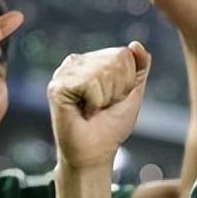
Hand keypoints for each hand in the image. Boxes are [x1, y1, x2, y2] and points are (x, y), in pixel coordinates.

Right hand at [48, 42, 151, 169]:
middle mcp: (76, 62)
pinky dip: (94, 102)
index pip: (124, 54)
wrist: (95, 153)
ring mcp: (64, 72)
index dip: (127, 82)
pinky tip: (83, 111)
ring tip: (92, 109)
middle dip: (117, 89)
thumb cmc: (111, 125)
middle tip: (103, 106)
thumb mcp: (133, 93)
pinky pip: (90, 83)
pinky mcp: (57, 86)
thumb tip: (136, 44)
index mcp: (93, 60)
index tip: (114, 99)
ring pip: (103, 71)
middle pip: (115, 60)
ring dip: (105, 97)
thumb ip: (139, 67)